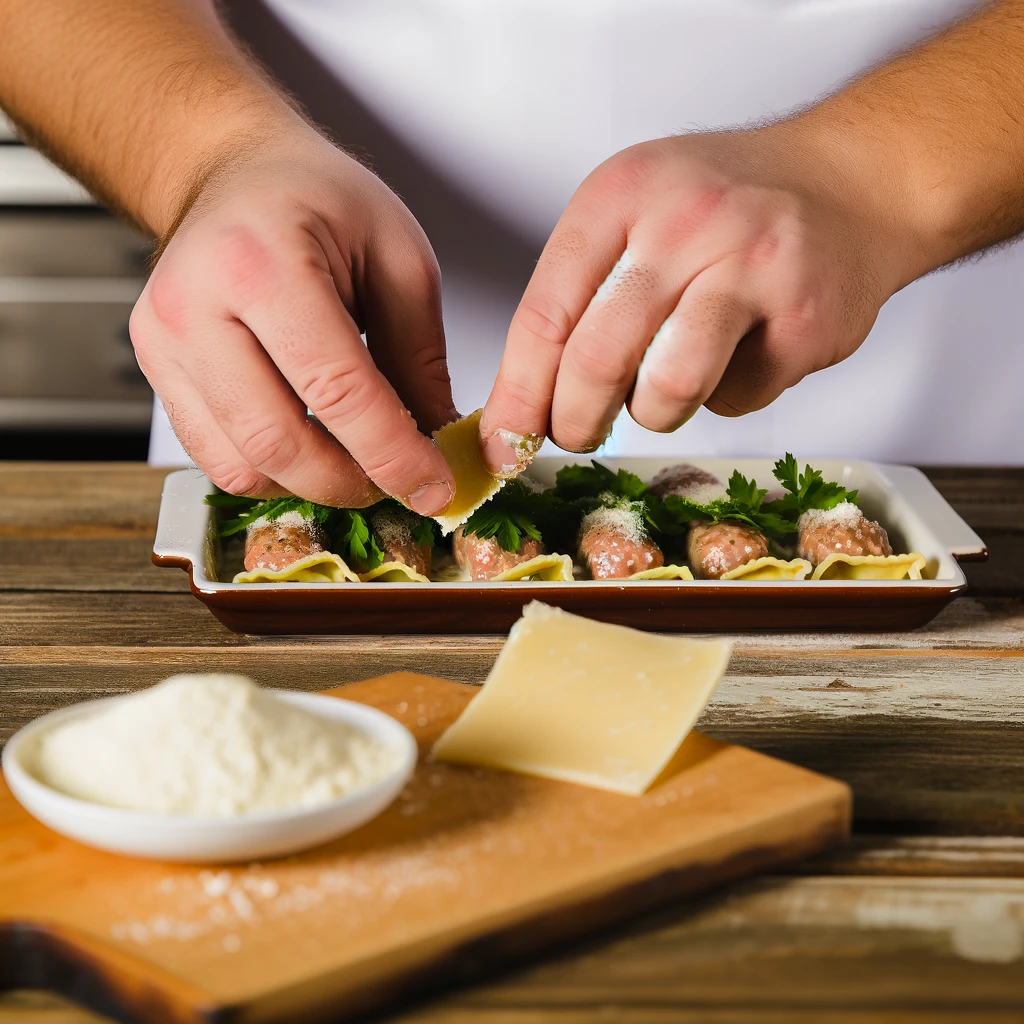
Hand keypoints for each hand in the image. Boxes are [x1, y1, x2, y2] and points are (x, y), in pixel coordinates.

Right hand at [130, 126, 457, 512]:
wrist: (235, 174)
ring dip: (313, 484)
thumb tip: (439, 441)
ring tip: (360, 464)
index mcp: (261, 263)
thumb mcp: (397, 255)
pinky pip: (217, 458)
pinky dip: (275, 472)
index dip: (393, 453)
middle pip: (279, 441)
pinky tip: (315, 449)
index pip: (336, 390)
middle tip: (401, 484)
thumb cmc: (316, 198)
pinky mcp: (156, 372)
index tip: (434, 488)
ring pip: (243, 465)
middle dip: (352, 481)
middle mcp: (194, 306)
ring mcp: (163, 344)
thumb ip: (420, 355)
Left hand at [480, 123, 916, 468]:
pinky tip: (745, 349)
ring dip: (655, 411)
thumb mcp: (636, 212)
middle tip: (578, 433)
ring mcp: (753, 268)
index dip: (517, 394)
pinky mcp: (807, 319)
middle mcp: (685, 222)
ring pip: (668, 390)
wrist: (854, 180)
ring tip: (670, 380)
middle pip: (597, 360)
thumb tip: (524, 407)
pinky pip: (737, 398)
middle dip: (575, 421)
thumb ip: (579, 296)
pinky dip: (726, 395)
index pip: (544, 313)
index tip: (503, 443)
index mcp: (622, 194)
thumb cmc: (728, 207)